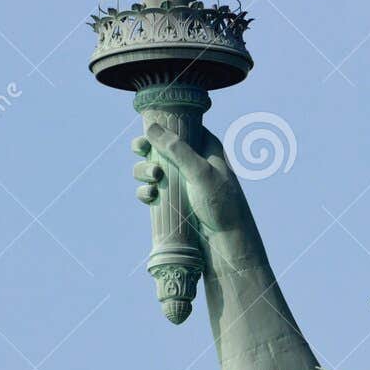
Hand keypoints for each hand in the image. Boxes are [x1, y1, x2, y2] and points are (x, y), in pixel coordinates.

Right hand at [131, 124, 252, 238]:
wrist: (227, 243)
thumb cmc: (221, 205)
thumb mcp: (200, 172)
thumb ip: (176, 149)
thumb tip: (150, 127)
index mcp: (205, 147)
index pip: (178, 127)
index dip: (159, 129)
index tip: (145, 135)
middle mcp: (193, 162)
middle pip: (160, 147)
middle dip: (147, 151)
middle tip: (142, 153)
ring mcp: (182, 183)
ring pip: (152, 169)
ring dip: (144, 172)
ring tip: (153, 181)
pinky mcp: (174, 202)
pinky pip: (152, 191)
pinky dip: (146, 192)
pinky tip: (150, 196)